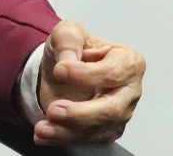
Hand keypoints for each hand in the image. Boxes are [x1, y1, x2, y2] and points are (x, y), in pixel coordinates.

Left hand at [32, 20, 144, 145]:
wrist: (61, 71)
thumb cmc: (73, 50)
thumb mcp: (67, 33)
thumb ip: (69, 39)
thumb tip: (68, 59)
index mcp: (128, 60)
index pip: (113, 72)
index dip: (86, 74)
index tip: (60, 69)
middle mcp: (129, 89)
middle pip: (112, 109)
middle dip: (81, 113)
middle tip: (54, 109)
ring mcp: (120, 113)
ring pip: (99, 129)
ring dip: (67, 130)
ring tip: (43, 126)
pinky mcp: (106, 130)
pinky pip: (88, 139)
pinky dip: (63, 138)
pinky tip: (46, 132)